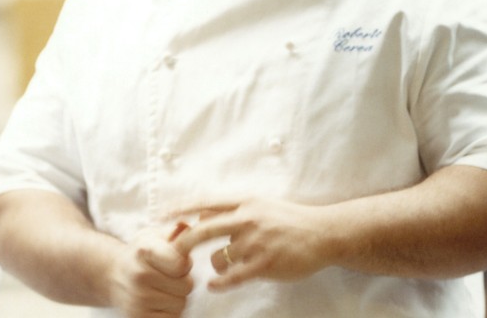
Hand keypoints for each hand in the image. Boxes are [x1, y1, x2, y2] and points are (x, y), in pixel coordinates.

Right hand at [108, 223, 195, 316]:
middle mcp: (138, 276)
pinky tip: (157, 302)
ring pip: (181, 304)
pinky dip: (169, 312)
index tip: (175, 260)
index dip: (184, 263)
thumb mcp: (154, 237)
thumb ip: (174, 232)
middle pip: (187, 286)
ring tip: (160, 288)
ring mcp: (138, 300)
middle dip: (183, 280)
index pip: (181, 264)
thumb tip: (187, 227)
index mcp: (144, 251)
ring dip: (177, 297)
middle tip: (167, 275)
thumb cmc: (141, 255)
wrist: (114, 276)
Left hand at [171, 199, 332, 291]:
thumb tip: (202, 216)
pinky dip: (220, 282)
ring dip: (215, 264)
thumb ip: (232, 210)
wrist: (324, 233)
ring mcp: (256, 242)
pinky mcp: (266, 263)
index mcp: (244, 203)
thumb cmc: (289, 220)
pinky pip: (234, 276)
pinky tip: (213, 285)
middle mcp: (247, 219)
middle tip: (170, 251)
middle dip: (183, 241)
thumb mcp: (260, 205)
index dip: (182, 207)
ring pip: (218, 257)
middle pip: (204, 229)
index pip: (206, 202)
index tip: (162, 213)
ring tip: (225, 265)